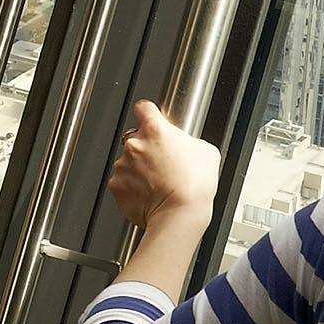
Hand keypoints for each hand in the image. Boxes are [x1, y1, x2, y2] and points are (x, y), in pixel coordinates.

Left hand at [103, 101, 219, 236]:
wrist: (179, 215)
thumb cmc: (194, 186)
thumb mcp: (206, 152)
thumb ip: (190, 141)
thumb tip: (187, 145)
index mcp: (155, 130)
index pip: (143, 108)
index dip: (148, 114)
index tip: (150, 118)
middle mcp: (134, 145)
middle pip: (135, 138)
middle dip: (146, 148)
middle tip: (162, 162)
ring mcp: (122, 165)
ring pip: (128, 162)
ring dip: (139, 169)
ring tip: (158, 182)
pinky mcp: (116, 186)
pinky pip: (122, 182)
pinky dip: (132, 187)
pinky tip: (149, 193)